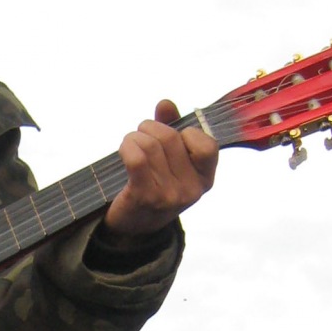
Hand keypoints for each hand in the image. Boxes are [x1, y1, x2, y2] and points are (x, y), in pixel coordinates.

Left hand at [104, 98, 217, 239]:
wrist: (132, 227)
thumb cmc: (154, 185)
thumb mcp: (171, 161)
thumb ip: (172, 128)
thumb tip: (165, 104)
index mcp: (205, 180)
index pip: (208, 145)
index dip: (187, 133)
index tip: (173, 137)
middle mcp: (191, 190)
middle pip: (171, 138)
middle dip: (150, 128)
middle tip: (140, 134)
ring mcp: (169, 196)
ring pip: (151, 145)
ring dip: (135, 136)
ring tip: (130, 142)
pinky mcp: (144, 197)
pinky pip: (137, 158)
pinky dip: (127, 147)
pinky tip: (123, 150)